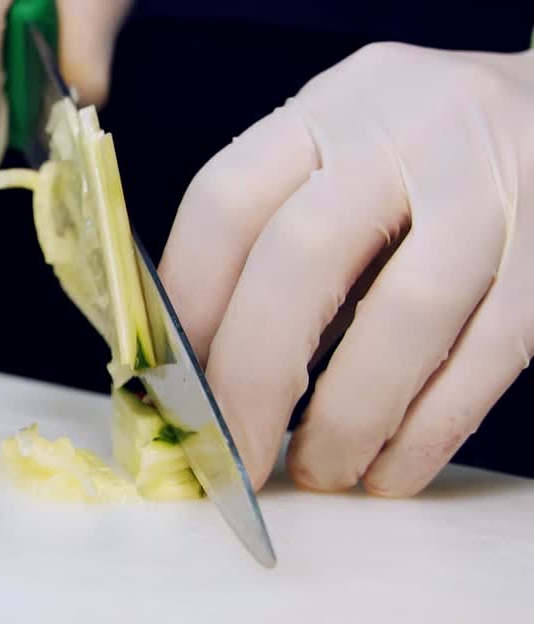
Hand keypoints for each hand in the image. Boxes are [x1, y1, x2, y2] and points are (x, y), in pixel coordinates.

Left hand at [158, 42, 533, 495]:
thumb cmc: (426, 162)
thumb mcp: (344, 161)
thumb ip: (276, 242)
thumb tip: (202, 373)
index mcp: (328, 110)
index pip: (225, 203)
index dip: (186, 308)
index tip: (173, 388)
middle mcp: (406, 130)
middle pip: (300, 260)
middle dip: (253, 379)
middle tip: (236, 457)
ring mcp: (492, 185)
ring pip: (404, 317)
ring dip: (348, 418)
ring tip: (319, 472)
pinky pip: (488, 354)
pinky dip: (430, 428)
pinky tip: (392, 469)